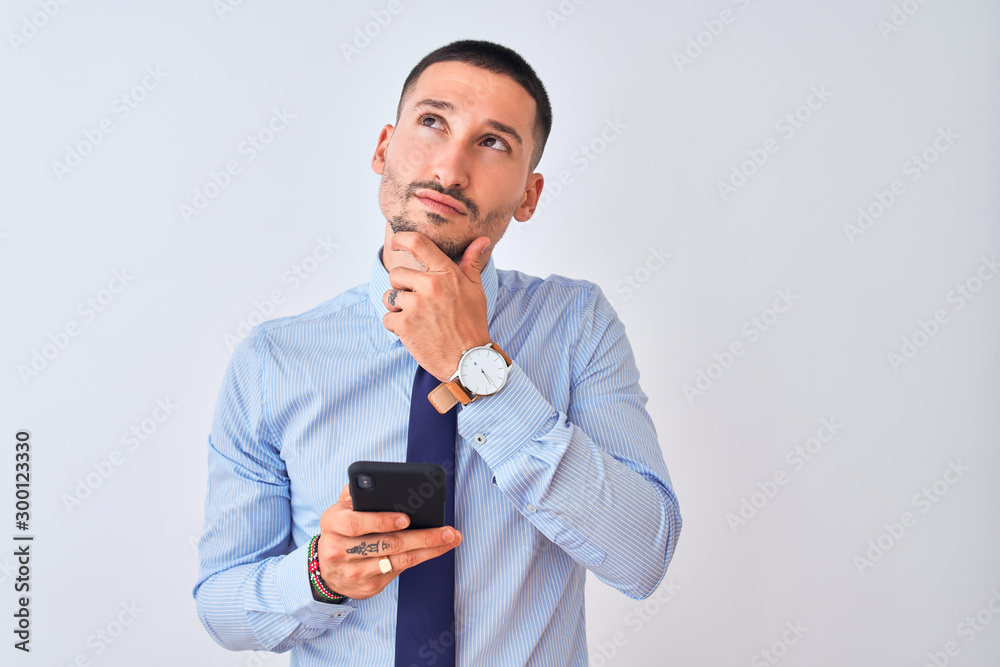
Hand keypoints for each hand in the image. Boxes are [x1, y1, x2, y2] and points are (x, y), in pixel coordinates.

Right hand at [316, 485, 461, 599]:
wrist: (327, 569)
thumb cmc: (342, 529)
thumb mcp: (341, 508)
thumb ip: (356, 493)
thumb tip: (382, 484)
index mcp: (333, 524)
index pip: (356, 523)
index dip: (381, 521)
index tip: (406, 518)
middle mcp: (340, 551)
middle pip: (387, 544)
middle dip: (422, 537)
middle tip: (447, 531)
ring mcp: (355, 572)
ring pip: (399, 560)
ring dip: (429, 550)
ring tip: (451, 538)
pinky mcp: (369, 586)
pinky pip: (400, 570)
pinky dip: (422, 558)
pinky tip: (437, 549)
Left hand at [382, 232, 492, 379]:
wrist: (469, 359)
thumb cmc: (472, 324)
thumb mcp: (476, 290)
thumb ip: (471, 263)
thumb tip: (481, 240)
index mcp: (446, 274)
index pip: (418, 243)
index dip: (401, 239)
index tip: (396, 243)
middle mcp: (429, 285)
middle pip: (396, 274)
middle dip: (402, 288)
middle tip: (417, 304)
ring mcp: (415, 305)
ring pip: (389, 296)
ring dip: (397, 307)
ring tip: (416, 319)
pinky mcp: (404, 324)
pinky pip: (387, 317)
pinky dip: (395, 326)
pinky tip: (413, 332)